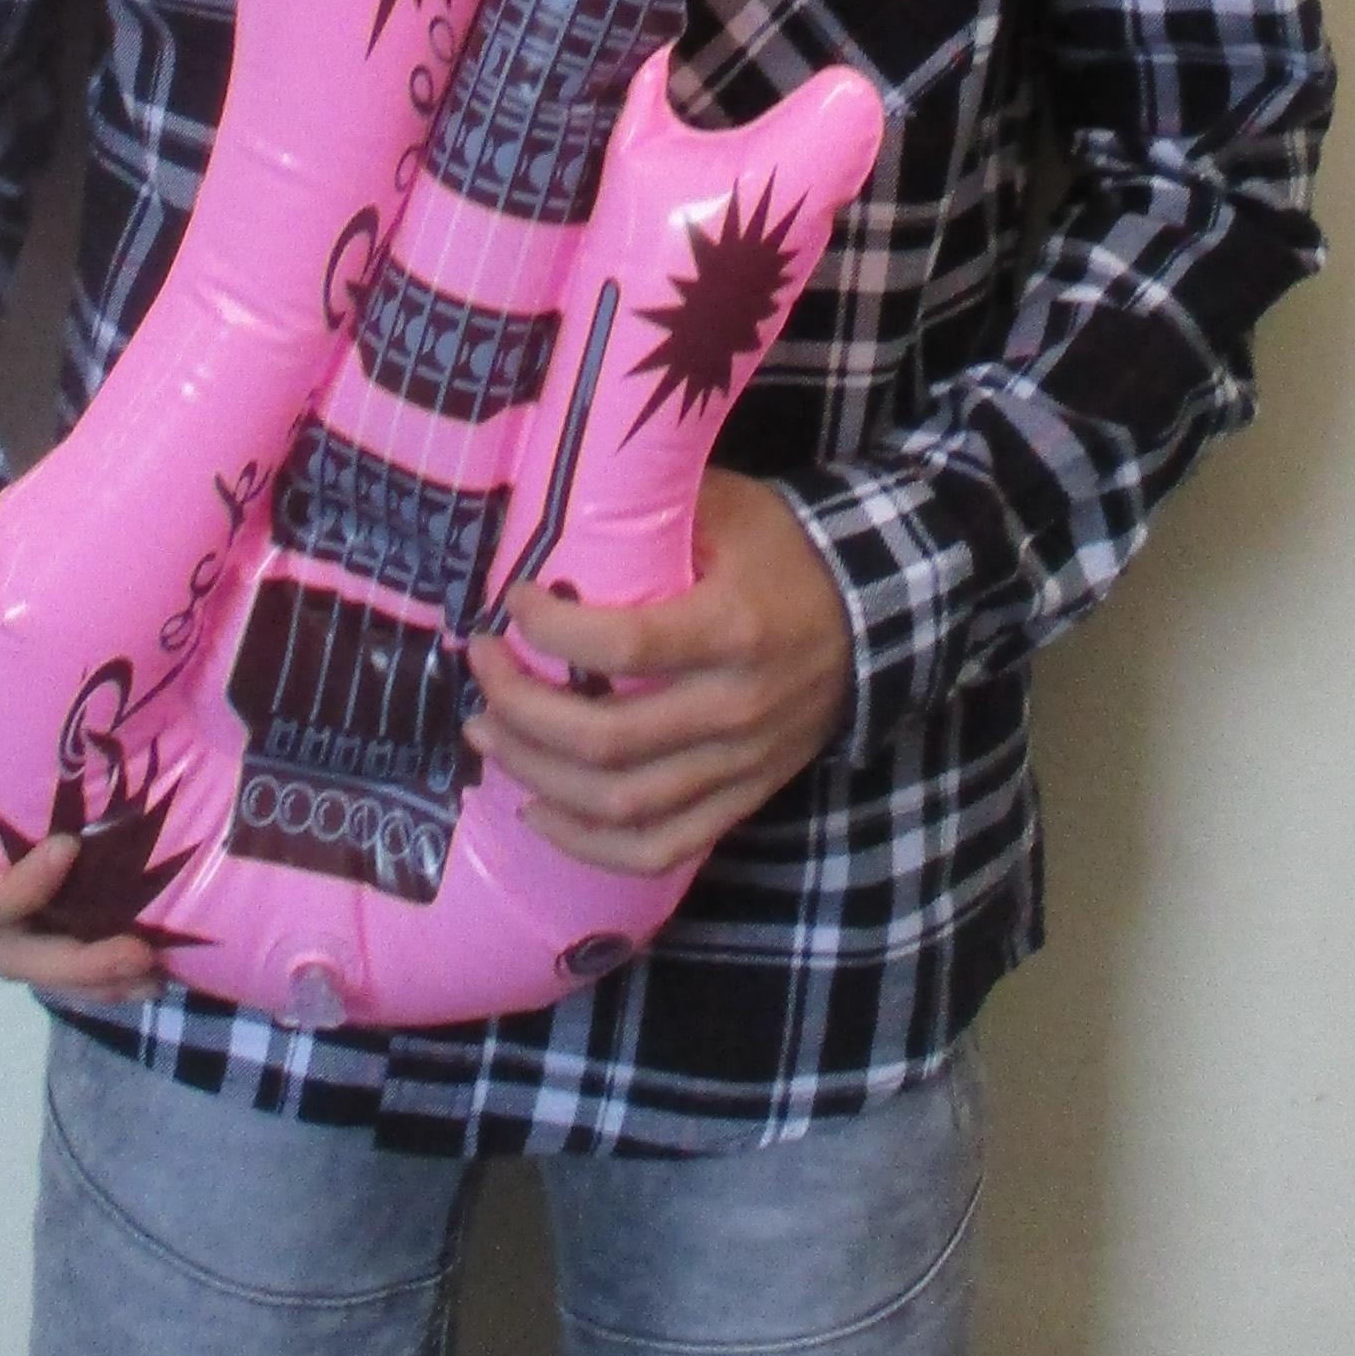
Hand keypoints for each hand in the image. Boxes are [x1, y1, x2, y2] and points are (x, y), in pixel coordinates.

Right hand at [0, 589, 178, 994]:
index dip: (14, 890)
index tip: (66, 848)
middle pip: (3, 948)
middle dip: (71, 962)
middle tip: (139, 950)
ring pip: (25, 953)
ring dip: (91, 975)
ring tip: (158, 971)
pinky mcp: (2, 875)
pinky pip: (42, 932)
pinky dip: (90, 955)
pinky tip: (148, 959)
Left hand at [461, 474, 854, 876]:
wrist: (875, 616)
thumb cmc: (786, 554)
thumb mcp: (729, 508)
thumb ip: (651, 507)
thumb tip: (552, 512)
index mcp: (733, 629)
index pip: (624, 647)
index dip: (551, 632)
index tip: (511, 601)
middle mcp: (735, 709)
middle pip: (606, 740)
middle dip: (521, 709)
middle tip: (479, 670)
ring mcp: (740, 766)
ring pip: (621, 804)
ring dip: (537, 775)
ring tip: (488, 736)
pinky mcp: (741, 799)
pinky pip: (659, 848)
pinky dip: (591, 845)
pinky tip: (539, 811)